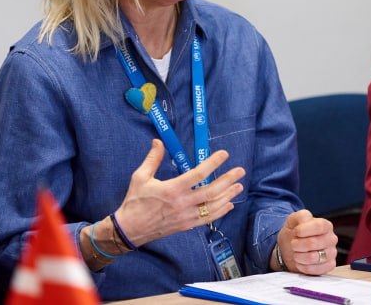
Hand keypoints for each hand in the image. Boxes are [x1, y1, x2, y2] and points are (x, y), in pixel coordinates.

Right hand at [114, 139, 245, 245]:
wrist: (130, 229)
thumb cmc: (135, 201)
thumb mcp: (140, 177)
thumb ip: (152, 159)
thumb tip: (158, 141)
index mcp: (172, 189)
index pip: (198, 174)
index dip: (213, 163)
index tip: (224, 155)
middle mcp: (182, 203)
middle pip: (211, 191)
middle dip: (228, 180)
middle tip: (240, 171)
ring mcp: (186, 216)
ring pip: (213, 206)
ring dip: (228, 196)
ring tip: (239, 186)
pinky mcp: (186, 225)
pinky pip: (207, 219)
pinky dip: (220, 212)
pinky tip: (228, 204)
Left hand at [274, 210, 337, 274]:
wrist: (290, 248)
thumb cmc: (294, 233)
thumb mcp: (293, 220)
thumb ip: (300, 216)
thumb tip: (307, 218)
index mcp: (325, 225)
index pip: (319, 226)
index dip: (304, 230)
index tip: (295, 232)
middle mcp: (331, 239)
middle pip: (314, 243)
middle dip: (297, 244)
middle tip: (293, 244)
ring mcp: (331, 253)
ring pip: (313, 258)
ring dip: (299, 256)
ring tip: (296, 253)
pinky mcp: (329, 266)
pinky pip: (316, 270)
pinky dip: (303, 267)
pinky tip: (300, 262)